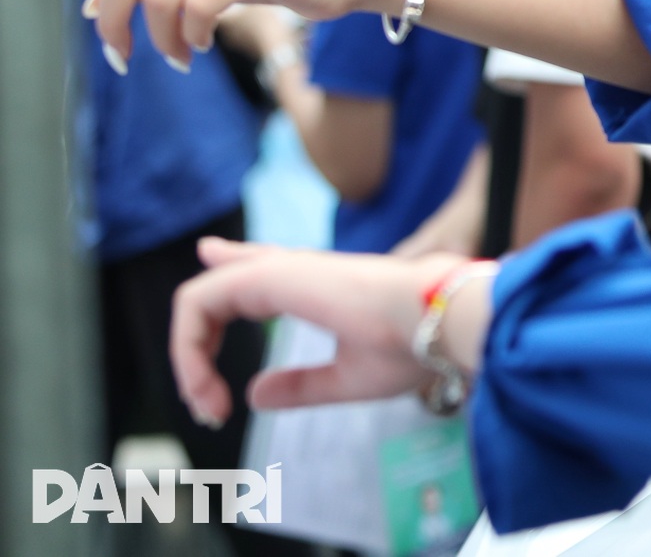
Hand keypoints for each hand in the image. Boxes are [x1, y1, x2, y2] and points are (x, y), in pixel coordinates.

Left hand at [171, 239, 468, 424]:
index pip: (262, 274)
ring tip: (207, 406)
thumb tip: (253, 394)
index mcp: (321, 288)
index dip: (232, 279)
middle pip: (227, 279)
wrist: (436, 321)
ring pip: (202, 298)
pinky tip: (202, 386)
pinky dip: (187, 347)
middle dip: (196, 345)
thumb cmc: (412, 347)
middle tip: (207, 405)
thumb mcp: (348, 379)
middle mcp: (296, 273)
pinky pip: (198, 301)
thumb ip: (300, 385)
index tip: (210, 323)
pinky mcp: (266, 277)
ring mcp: (279, 271)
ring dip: (190, 358)